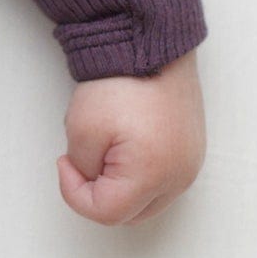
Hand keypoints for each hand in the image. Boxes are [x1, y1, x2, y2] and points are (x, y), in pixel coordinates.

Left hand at [57, 50, 204, 225]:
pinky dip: (139, 175)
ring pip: (147, 200)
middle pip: (131, 214)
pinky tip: (123, 147)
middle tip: (81, 162)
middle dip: (99, 195)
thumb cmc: (120, 82)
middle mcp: (180, 175)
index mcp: (153, 175)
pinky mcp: (192, 149)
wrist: (150, 43)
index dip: (74, 194)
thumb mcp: (83, 130)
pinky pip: (163, 179)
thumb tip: (92, 178)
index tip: (64, 162)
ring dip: (120, 187)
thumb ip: (83, 170)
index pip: (106, 213)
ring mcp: (191, 163)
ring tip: (104, 151)